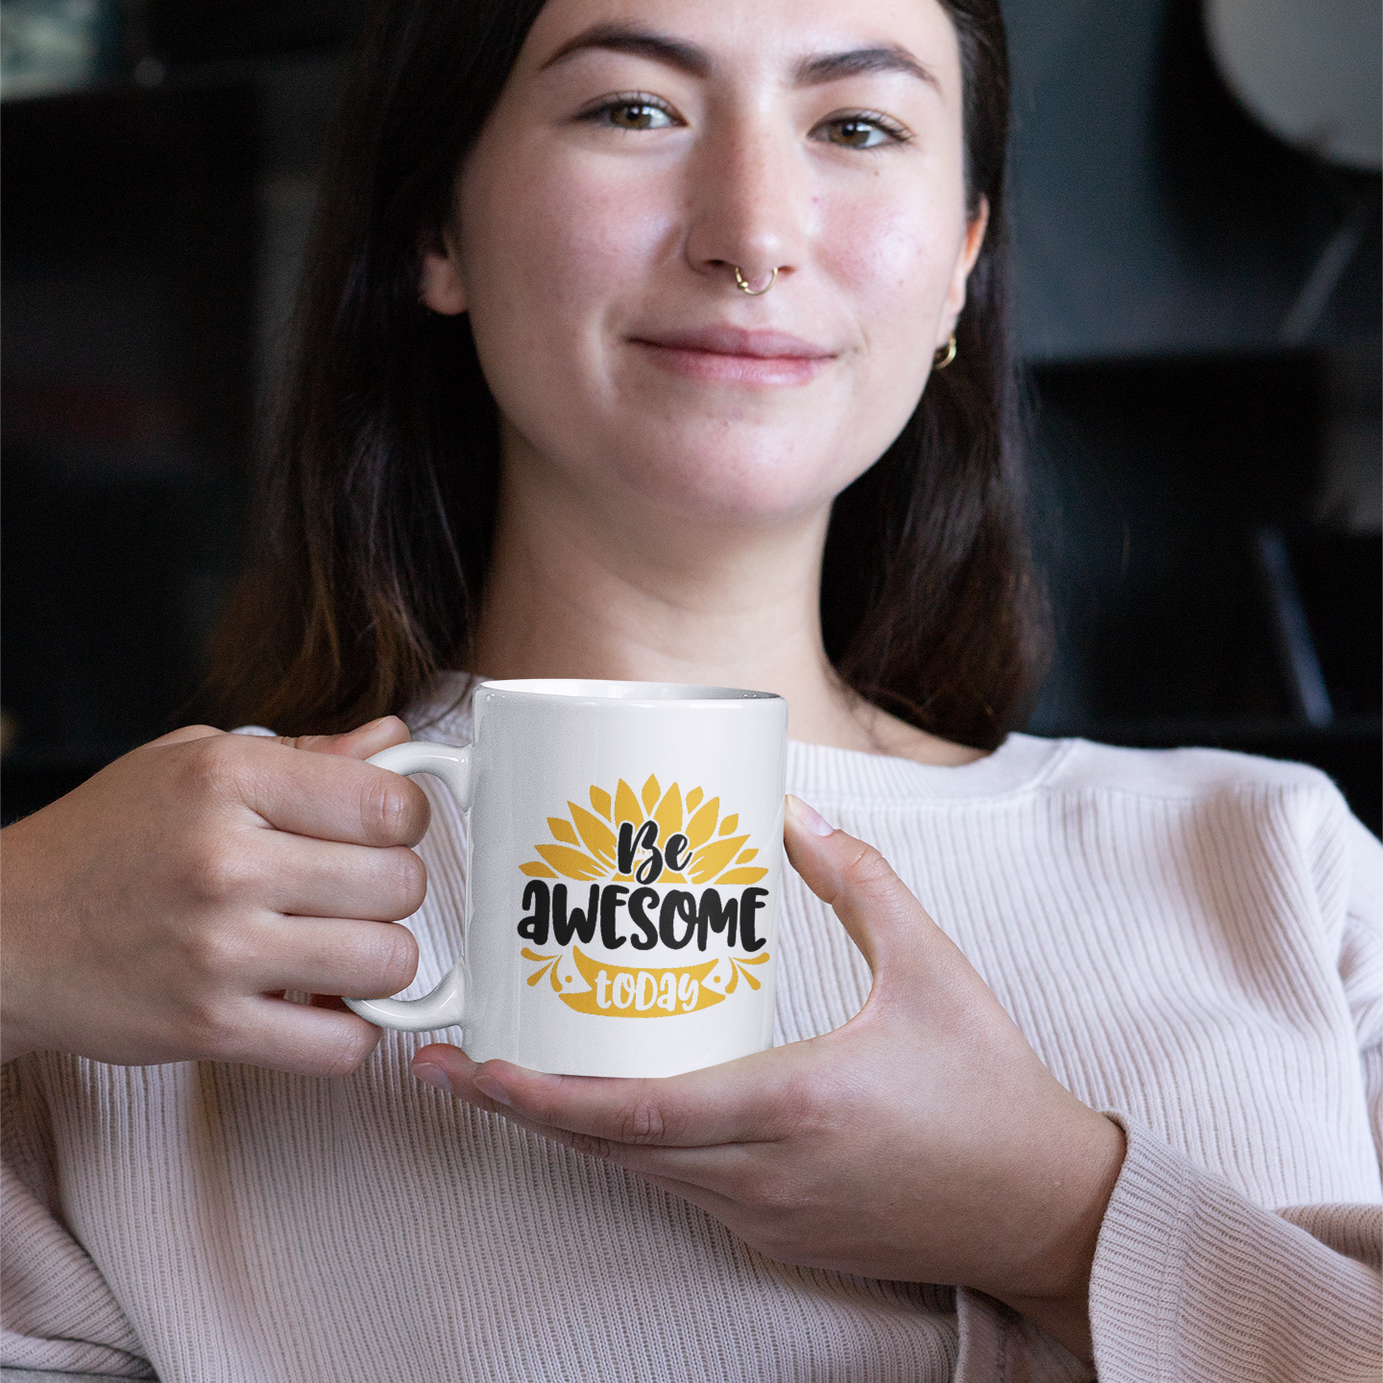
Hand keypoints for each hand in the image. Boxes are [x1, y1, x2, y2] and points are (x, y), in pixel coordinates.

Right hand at [0, 717, 429, 1075]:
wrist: (4, 933)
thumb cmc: (107, 838)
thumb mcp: (195, 763)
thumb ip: (308, 755)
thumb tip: (398, 742)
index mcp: (228, 780)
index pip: (389, 803)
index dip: (405, 820)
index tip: (380, 832)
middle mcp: (226, 863)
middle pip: (401, 883)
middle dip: (393, 890)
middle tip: (353, 892)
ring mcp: (219, 952)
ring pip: (387, 963)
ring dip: (379, 961)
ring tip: (339, 946)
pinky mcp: (209, 1030)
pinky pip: (342, 1046)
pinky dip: (351, 1031)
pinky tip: (321, 1004)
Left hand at [412, 795, 1124, 1362]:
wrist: (1042, 1206)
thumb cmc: (991, 1087)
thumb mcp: (933, 965)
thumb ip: (860, 881)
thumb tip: (792, 814)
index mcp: (796, 1104)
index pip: (638, 1113)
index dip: (542, 1096)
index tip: (473, 1067)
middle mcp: (765, 1173)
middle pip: (609, 1151)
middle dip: (518, 1112)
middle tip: (449, 1067)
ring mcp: (767, 1214)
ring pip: (635, 1176)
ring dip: (565, 1130)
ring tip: (508, 1074)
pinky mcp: (778, 1232)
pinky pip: (677, 1190)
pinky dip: (623, 1150)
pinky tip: (604, 1105)